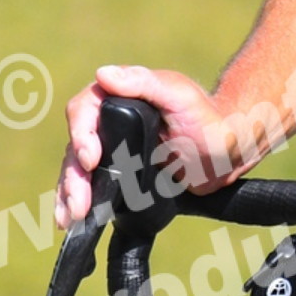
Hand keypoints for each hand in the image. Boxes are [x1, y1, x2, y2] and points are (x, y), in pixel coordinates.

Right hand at [56, 64, 243, 227]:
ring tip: (71, 218)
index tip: (90, 159)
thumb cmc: (208, 119)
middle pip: (76, 146)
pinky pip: (91, 187)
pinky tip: (72, 221)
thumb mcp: (179, 96)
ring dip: (70, 193)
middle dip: (73, 175)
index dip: (81, 134)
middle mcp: (109, 122)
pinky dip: (78, 203)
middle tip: (80, 202)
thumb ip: (144, 83)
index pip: (84, 109)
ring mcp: (111, 150)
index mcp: (119, 96)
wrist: (225, 154)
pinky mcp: (117, 175)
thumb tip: (103, 74)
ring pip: (78, 170)